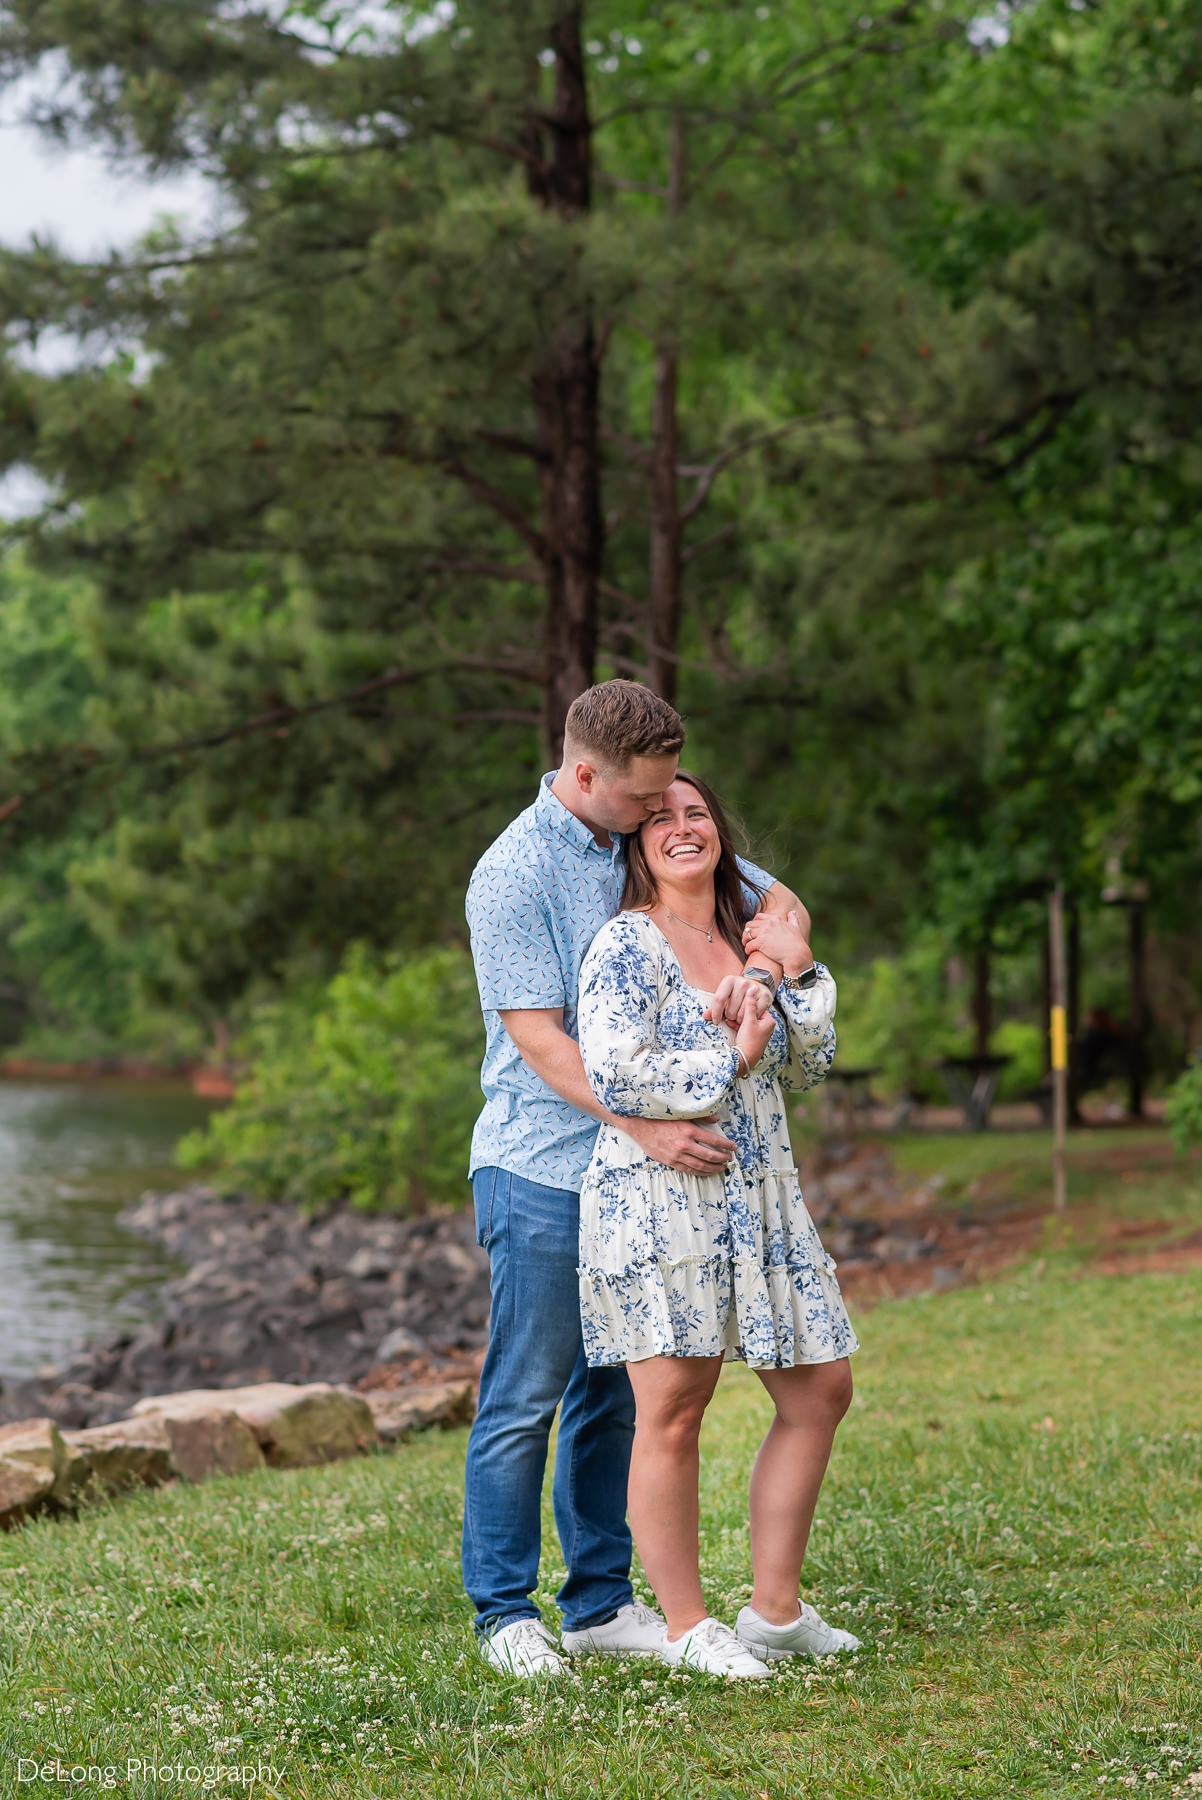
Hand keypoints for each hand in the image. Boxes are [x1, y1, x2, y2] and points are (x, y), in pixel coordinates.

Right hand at [620, 1115, 735, 1173]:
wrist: (640, 1126)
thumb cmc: (661, 1118)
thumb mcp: (682, 1114)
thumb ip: (701, 1117)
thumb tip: (715, 1119)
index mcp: (689, 1131)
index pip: (714, 1141)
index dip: (726, 1145)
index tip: (733, 1147)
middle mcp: (685, 1145)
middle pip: (710, 1156)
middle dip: (723, 1158)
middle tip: (729, 1159)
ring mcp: (677, 1155)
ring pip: (700, 1166)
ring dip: (713, 1168)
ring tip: (722, 1167)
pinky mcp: (671, 1162)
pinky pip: (689, 1170)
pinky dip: (700, 1172)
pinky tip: (707, 1171)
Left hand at [706, 974, 773, 1027]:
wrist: (757, 985)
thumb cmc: (737, 993)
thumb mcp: (725, 996)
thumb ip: (715, 1007)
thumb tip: (705, 1016)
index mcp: (729, 980)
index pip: (719, 999)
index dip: (716, 1013)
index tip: (716, 1021)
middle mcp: (742, 982)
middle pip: (731, 1010)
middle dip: (729, 1017)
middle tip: (732, 1015)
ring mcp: (754, 989)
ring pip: (742, 1014)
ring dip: (739, 1020)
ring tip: (739, 1016)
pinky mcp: (765, 996)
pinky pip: (754, 1015)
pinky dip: (750, 1019)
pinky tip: (749, 1016)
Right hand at [735, 1004, 775, 1075]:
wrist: (744, 1058)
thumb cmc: (749, 1040)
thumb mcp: (749, 1020)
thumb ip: (750, 1004)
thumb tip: (752, 989)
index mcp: (769, 1021)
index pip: (757, 1006)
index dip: (746, 1005)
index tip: (737, 1005)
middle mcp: (766, 1026)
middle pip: (752, 1014)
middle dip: (740, 1014)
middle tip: (733, 1014)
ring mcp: (760, 1032)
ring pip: (747, 1020)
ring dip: (737, 1019)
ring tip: (730, 1020)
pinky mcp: (753, 1037)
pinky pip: (745, 1027)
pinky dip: (738, 1026)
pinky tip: (730, 1024)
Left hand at [741, 908, 811, 975]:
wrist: (797, 955)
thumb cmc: (797, 943)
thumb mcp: (795, 927)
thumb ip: (792, 919)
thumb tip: (792, 912)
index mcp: (775, 919)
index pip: (758, 917)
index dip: (754, 924)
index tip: (754, 931)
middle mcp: (768, 923)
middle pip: (750, 925)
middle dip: (747, 932)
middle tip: (748, 939)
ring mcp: (764, 932)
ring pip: (746, 933)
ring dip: (745, 940)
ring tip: (747, 945)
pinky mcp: (760, 943)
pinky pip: (748, 945)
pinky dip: (747, 949)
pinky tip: (749, 952)